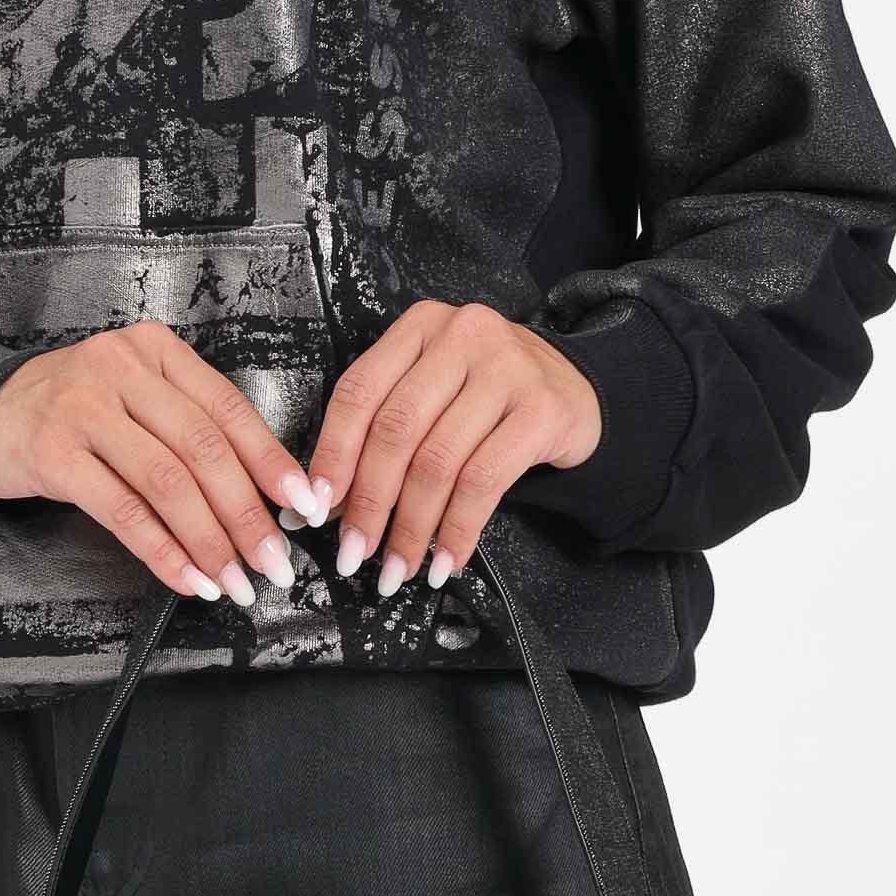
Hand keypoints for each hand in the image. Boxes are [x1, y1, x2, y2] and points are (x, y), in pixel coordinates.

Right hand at [0, 320, 326, 605]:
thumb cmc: (74, 413)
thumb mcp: (134, 397)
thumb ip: (189, 428)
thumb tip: (262, 497)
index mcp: (156, 351)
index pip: (228, 409)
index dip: (271, 461)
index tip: (303, 505)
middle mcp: (122, 369)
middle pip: (204, 449)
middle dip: (247, 514)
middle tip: (274, 562)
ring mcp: (84, 408)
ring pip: (167, 482)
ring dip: (209, 540)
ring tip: (234, 581)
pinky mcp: (54, 453)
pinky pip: (122, 511)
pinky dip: (162, 551)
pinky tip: (187, 578)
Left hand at [281, 301, 601, 592]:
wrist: (577, 392)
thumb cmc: (489, 398)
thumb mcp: (434, 392)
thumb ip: (382, 430)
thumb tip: (324, 502)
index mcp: (419, 327)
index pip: (358, 393)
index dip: (332, 455)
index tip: (317, 507)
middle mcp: (462, 335)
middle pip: (395, 431)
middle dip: (369, 504)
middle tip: (353, 553)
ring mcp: (506, 368)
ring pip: (437, 462)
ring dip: (411, 528)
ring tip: (397, 568)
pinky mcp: (541, 409)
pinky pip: (483, 482)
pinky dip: (458, 530)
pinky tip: (445, 560)